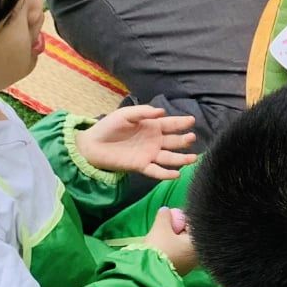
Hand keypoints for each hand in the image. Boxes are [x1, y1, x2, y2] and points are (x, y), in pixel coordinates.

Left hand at [79, 105, 197, 180]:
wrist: (93, 144)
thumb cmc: (109, 126)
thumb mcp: (125, 114)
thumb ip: (143, 111)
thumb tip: (162, 111)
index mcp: (152, 126)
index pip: (171, 124)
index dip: (182, 122)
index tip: (192, 121)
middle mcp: (155, 141)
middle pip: (174, 141)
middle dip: (184, 140)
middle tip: (192, 137)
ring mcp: (149, 155)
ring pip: (169, 157)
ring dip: (181, 159)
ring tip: (193, 158)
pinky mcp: (141, 166)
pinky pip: (156, 171)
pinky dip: (166, 174)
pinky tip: (176, 174)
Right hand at [143, 206, 198, 275]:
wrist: (147, 273)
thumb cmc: (158, 249)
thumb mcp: (160, 228)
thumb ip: (165, 216)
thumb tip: (166, 210)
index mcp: (198, 244)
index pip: (194, 225)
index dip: (183, 218)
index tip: (172, 216)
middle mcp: (197, 256)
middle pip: (189, 236)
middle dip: (178, 230)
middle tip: (166, 226)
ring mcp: (189, 265)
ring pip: (182, 246)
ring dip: (174, 240)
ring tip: (162, 237)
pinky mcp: (179, 272)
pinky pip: (178, 255)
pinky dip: (172, 249)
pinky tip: (162, 248)